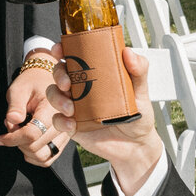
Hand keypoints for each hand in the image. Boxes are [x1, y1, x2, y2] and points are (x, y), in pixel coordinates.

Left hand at [0, 63, 75, 166]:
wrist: (47, 82)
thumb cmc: (31, 84)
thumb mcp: (19, 89)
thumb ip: (15, 105)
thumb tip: (12, 120)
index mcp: (53, 108)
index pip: (32, 133)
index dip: (12, 139)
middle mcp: (64, 124)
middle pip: (35, 147)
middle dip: (17, 142)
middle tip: (10, 128)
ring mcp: (65, 135)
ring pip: (42, 156)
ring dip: (24, 150)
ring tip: (19, 134)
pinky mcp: (63, 142)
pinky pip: (47, 159)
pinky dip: (33, 156)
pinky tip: (25, 143)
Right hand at [50, 45, 163, 192]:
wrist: (136, 146)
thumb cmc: (138, 116)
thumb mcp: (141, 91)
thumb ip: (139, 71)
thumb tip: (128, 52)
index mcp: (96, 74)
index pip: (74, 56)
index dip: (62, 49)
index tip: (60, 49)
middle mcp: (82, 87)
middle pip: (60, 73)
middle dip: (58, 74)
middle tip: (67, 83)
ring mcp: (75, 106)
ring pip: (54, 94)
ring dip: (57, 98)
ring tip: (71, 108)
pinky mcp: (72, 125)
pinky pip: (57, 120)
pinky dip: (61, 121)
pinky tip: (72, 125)